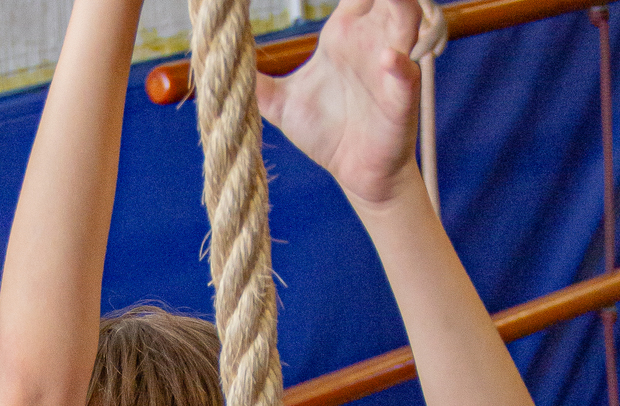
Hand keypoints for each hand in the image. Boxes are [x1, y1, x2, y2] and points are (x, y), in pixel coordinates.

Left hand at [257, 0, 422, 207]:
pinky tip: (387, 59)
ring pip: (405, 18)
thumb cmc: (325, 133)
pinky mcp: (400, 102)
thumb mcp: (282, 105)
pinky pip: (406, 77)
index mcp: (345, 31)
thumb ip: (255, 84)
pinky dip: (399, 67)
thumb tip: (213, 69)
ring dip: (399, 4)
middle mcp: (373, 39)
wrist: (356, 175)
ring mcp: (390, 67)